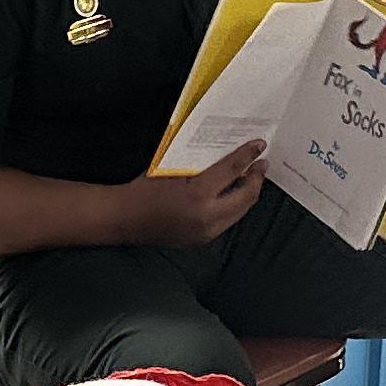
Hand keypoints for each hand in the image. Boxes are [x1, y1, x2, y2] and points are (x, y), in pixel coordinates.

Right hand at [124, 142, 265, 245]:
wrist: (125, 219)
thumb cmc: (144, 188)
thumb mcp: (172, 168)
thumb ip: (200, 163)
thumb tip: (226, 150)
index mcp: (197, 195)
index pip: (232, 171)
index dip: (248, 156)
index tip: (259, 145)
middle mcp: (207, 218)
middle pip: (246, 196)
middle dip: (256, 179)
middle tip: (260, 163)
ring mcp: (207, 233)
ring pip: (240, 211)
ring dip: (247, 193)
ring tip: (250, 177)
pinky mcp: (204, 240)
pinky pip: (228, 220)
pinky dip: (234, 205)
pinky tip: (233, 194)